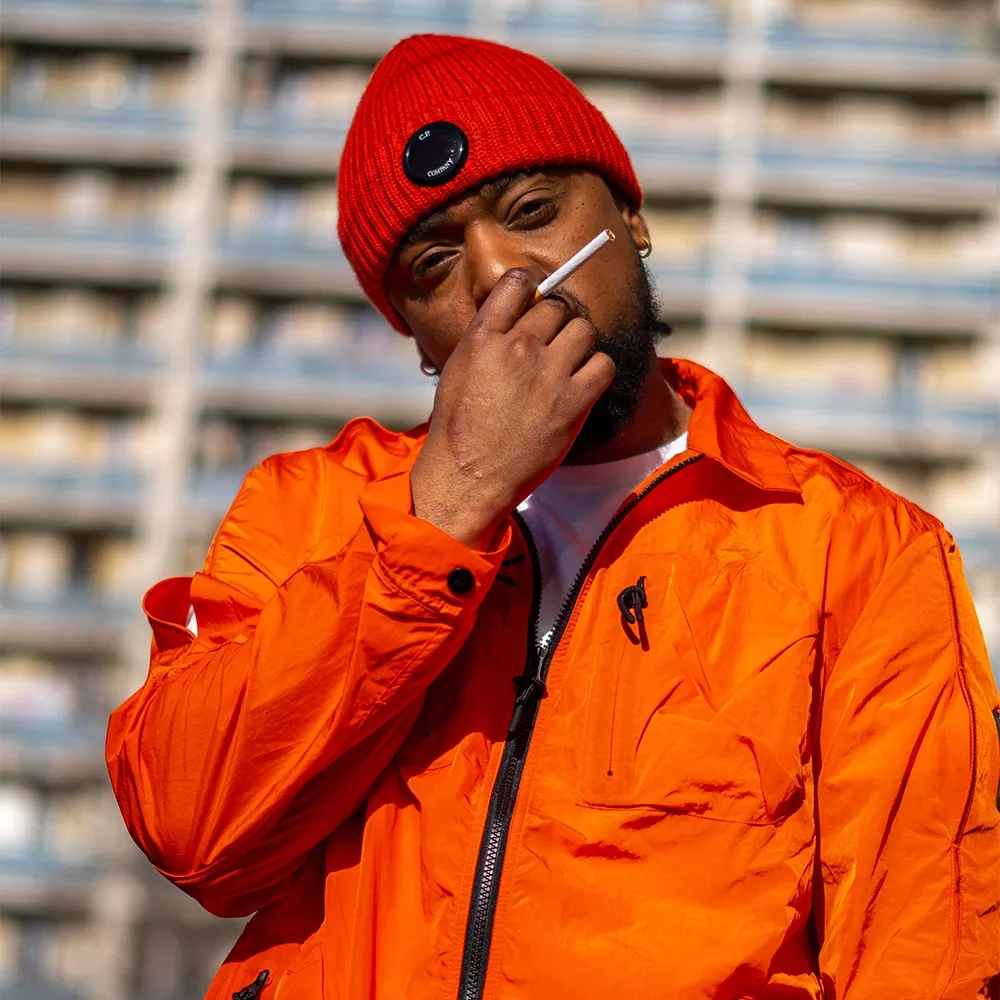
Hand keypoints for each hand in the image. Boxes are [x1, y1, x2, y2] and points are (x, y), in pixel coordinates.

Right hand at [410, 267, 614, 548]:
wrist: (468, 476)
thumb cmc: (458, 428)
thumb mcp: (459, 370)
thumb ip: (487, 339)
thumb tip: (515, 319)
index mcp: (483, 337)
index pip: (517, 283)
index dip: (531, 289)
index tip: (534, 302)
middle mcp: (518, 347)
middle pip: (556, 307)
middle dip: (555, 323)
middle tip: (550, 346)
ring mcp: (548, 373)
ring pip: (583, 329)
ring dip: (579, 343)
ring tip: (567, 364)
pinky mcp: (573, 401)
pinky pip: (604, 364)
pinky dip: (597, 369)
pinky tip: (583, 383)